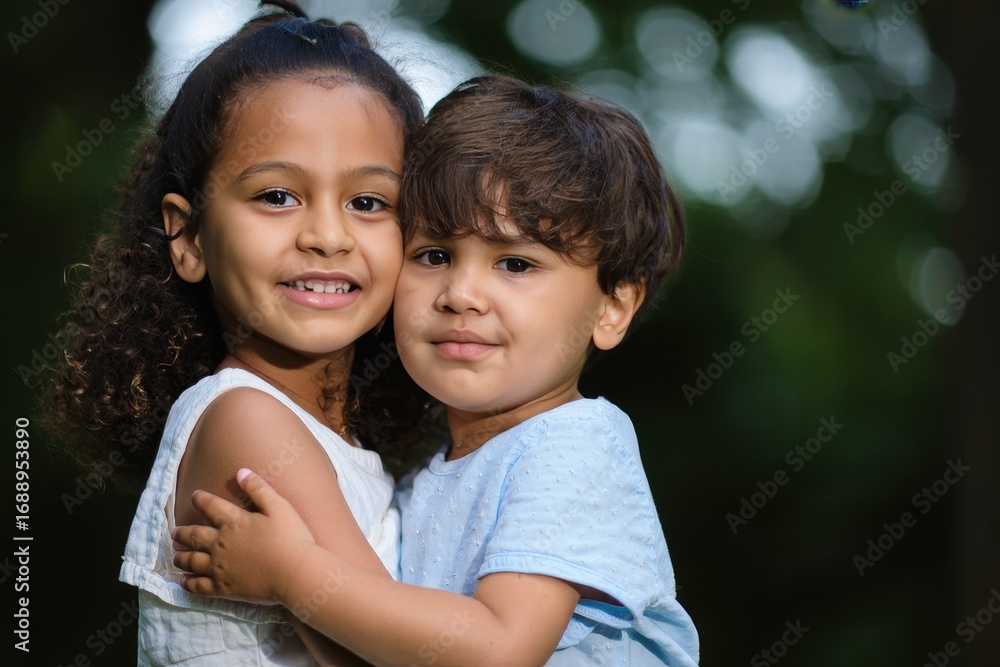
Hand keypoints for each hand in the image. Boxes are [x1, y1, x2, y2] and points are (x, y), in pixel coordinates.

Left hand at [172, 468, 317, 603]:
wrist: (294, 572)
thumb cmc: (290, 537)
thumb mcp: (279, 506)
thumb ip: (258, 488)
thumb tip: (240, 472)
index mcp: (234, 522)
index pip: (211, 506)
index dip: (200, 499)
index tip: (194, 496)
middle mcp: (221, 544)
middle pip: (195, 535)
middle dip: (183, 533)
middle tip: (174, 532)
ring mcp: (220, 567)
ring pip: (193, 561)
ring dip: (182, 557)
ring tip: (175, 556)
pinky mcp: (224, 587)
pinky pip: (200, 586)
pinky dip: (189, 583)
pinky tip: (183, 581)